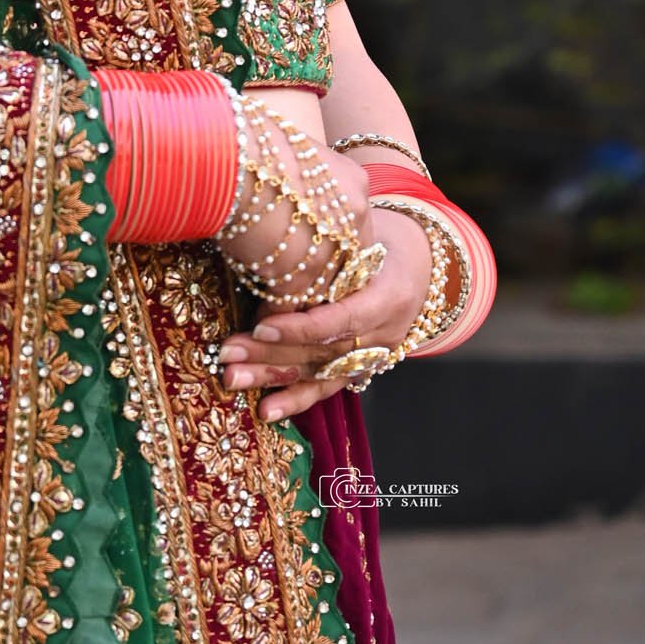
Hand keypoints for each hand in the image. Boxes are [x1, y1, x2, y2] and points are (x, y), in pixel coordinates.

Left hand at [215, 204, 434, 422]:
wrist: (416, 263)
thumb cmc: (376, 236)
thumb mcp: (359, 231)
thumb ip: (325, 246)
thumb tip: (263, 238)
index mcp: (389, 295)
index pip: (342, 320)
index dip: (301, 327)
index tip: (260, 325)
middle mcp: (385, 332)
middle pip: (324, 351)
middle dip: (272, 355)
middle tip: (228, 354)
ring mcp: (374, 355)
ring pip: (320, 372)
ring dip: (273, 378)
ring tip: (232, 379)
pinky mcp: (360, 368)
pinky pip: (327, 387)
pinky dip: (296, 400)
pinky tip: (266, 411)